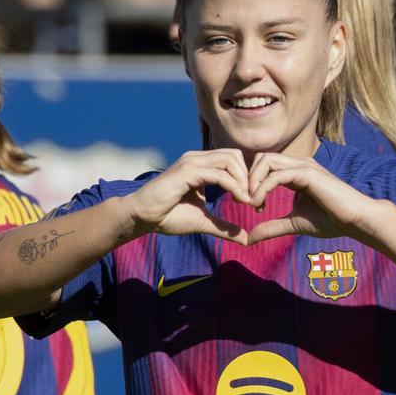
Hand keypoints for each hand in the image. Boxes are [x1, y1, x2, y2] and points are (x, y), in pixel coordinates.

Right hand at [123, 150, 252, 241]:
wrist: (142, 217)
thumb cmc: (168, 216)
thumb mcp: (203, 221)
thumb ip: (224, 227)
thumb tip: (246, 239)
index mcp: (201, 165)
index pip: (233, 160)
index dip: (247, 178)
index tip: (253, 202)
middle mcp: (197, 158)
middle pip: (235, 155)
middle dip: (249, 176)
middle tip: (253, 200)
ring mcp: (191, 162)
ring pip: (229, 160)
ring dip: (244, 180)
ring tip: (247, 201)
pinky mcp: (187, 171)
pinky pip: (219, 174)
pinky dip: (234, 186)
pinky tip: (240, 200)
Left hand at [246, 153, 375, 243]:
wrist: (356, 220)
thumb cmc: (331, 220)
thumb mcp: (294, 224)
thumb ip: (272, 227)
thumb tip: (249, 239)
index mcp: (296, 172)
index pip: (265, 165)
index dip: (252, 182)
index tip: (251, 205)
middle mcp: (299, 164)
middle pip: (262, 158)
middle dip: (248, 177)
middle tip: (245, 200)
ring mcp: (304, 166)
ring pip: (266, 160)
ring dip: (253, 180)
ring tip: (251, 202)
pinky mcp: (308, 173)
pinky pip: (277, 175)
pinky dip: (262, 188)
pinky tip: (258, 204)